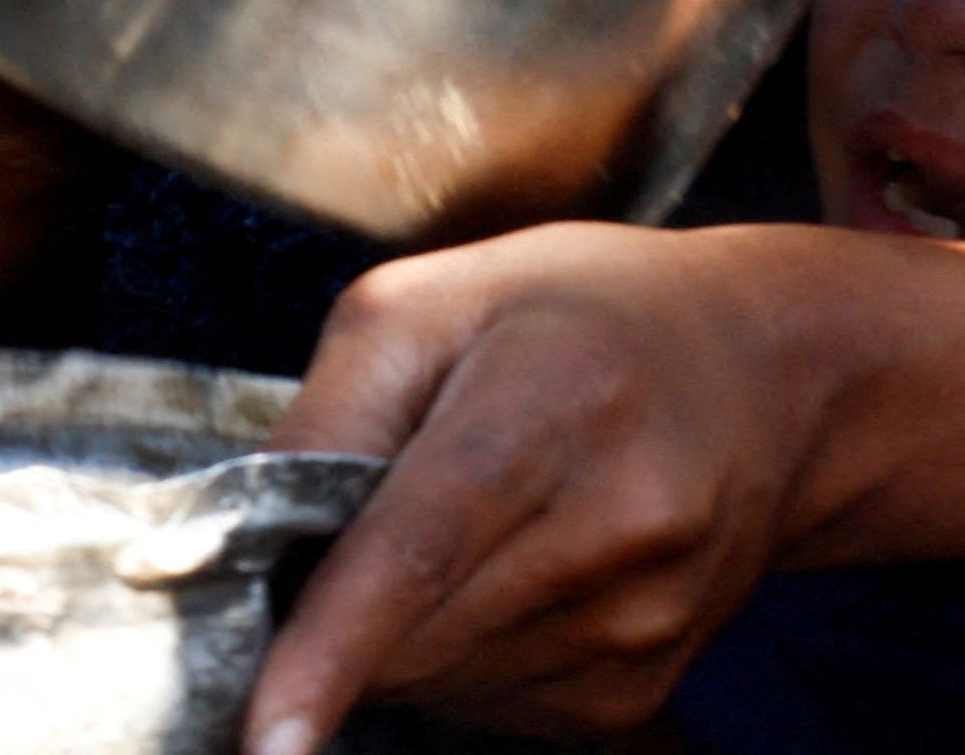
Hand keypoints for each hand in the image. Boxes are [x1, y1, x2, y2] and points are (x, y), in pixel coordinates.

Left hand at [248, 224, 964, 747]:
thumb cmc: (572, 316)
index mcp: (549, 407)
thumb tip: (251, 532)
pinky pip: (493, 703)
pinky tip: (491, 569)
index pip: (417, 553)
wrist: (764, 374)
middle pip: (415, 634)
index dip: (329, 649)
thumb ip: (329, 413)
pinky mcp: (645, 684)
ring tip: (444, 523)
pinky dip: (450, 652)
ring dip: (393, 631)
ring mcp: (643, 622)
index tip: (265, 732)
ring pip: (443, 681)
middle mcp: (616, 530)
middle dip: (331, 610)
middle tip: (338, 521)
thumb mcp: (424, 304)